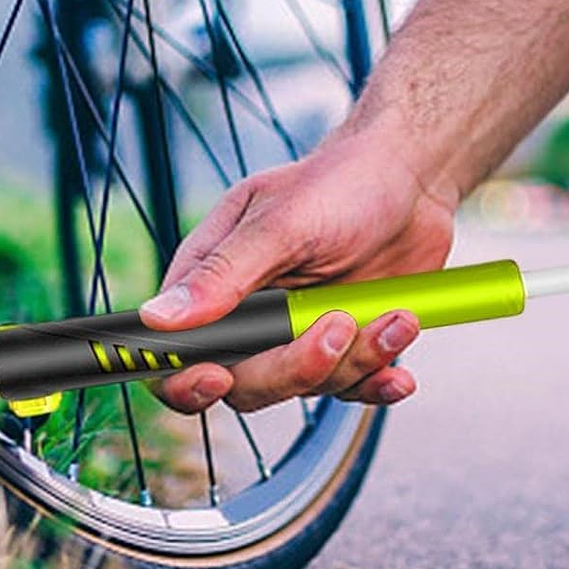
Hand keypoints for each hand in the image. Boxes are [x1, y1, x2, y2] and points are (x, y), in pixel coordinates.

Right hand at [138, 128, 456, 412]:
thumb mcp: (280, 222)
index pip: (175, 354)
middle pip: (247, 385)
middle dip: (297, 367)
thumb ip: (222, 274)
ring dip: (357, 359)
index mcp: (213, 282)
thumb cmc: (340, 184)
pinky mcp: (345, 347)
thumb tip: (158, 318)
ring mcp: (299, 336)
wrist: (410, 180)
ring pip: (310, 388)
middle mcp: (252, 317)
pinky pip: (353, 388)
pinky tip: (399, 363)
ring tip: (394, 315)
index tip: (215, 376)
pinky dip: (379, 381)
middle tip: (338, 324)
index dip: (184, 381)